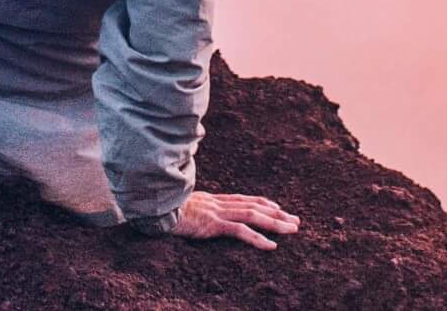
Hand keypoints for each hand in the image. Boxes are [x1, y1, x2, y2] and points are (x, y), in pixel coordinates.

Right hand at [170, 191, 299, 249]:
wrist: (150, 205)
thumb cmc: (161, 208)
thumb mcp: (180, 207)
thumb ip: (191, 209)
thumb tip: (192, 213)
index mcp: (211, 199)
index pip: (242, 199)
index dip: (262, 203)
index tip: (277, 207)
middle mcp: (217, 202)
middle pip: (253, 205)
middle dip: (277, 213)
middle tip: (296, 220)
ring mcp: (215, 211)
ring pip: (252, 215)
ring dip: (275, 223)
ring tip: (293, 230)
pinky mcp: (211, 223)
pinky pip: (239, 231)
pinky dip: (257, 238)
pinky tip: (271, 246)